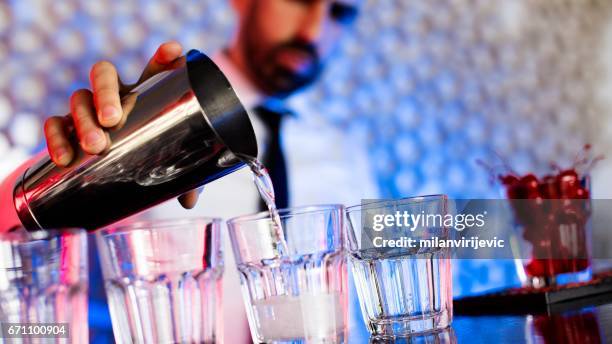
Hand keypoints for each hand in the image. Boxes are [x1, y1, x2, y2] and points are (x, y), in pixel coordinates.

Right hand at [43, 41, 199, 208]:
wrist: (117, 167)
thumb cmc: (153, 158)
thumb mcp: (173, 166)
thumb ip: (186, 179)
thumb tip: (189, 200)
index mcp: (147, 94)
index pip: (155, 70)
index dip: (164, 59)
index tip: (174, 53)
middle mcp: (115, 95)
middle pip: (103, 75)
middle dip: (105, 94)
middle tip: (112, 120)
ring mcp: (89, 109)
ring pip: (78, 99)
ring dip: (83, 120)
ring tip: (94, 146)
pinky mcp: (68, 128)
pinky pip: (55, 124)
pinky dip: (56, 138)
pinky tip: (64, 158)